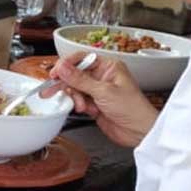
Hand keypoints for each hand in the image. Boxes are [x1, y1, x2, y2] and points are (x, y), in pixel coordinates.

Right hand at [43, 52, 158, 146]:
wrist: (139, 132)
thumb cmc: (133, 109)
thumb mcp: (104, 91)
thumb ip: (80, 79)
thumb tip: (63, 67)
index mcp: (108, 67)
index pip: (82, 58)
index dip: (66, 64)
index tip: (55, 72)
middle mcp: (102, 76)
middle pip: (75, 74)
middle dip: (65, 82)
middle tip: (50, 88)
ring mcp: (98, 91)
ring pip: (75, 88)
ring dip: (74, 97)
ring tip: (80, 105)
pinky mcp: (94, 104)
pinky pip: (78, 100)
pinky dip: (78, 105)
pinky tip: (85, 109)